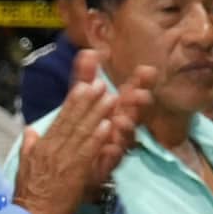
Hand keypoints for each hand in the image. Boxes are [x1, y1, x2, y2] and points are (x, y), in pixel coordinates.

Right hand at [13, 50, 123, 213]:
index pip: (60, 119)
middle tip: (102, 85)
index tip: (85, 87)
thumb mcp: (24, 165)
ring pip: (82, 132)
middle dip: (88, 101)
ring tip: (110, 98)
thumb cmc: (28, 195)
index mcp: (41, 146)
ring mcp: (63, 159)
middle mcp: (52, 148)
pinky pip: (87, 151)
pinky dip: (97, 137)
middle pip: (73, 120)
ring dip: (97, 114)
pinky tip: (107, 125)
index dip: (74, 102)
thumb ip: (29, 145)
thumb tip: (30, 130)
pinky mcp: (74, 172)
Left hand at [83, 57, 156, 190]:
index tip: (147, 70)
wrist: (65, 160)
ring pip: (125, 134)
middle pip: (133, 111)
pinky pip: (113, 156)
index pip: (131, 91)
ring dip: (126, 127)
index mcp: (115, 107)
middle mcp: (119, 123)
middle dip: (138, 103)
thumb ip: (85, 76)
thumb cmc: (82, 125)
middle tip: (140, 95)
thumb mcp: (81, 98)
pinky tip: (110, 145)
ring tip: (122, 120)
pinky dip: (113, 150)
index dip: (139, 82)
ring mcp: (116, 143)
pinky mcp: (107, 162)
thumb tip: (87, 51)